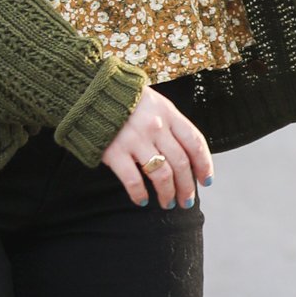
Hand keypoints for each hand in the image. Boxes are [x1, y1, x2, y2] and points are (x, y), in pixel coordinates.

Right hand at [100, 87, 212, 208]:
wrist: (90, 92)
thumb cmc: (124, 100)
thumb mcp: (154, 103)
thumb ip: (170, 124)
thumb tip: (187, 153)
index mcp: (168, 113)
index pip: (195, 142)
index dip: (204, 165)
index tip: (205, 181)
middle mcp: (155, 126)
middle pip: (180, 163)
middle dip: (187, 187)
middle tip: (187, 201)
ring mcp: (135, 139)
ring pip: (161, 174)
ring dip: (167, 194)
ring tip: (168, 203)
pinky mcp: (114, 151)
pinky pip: (133, 180)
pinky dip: (139, 194)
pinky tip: (142, 200)